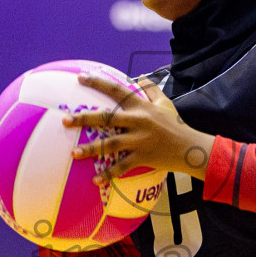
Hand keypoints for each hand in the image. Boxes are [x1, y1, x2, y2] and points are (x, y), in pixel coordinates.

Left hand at [65, 73, 214, 182]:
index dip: (97, 82)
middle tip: (65, 120)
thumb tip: (140, 77)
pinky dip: (109, 174)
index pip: (116, 90)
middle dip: (84, 119)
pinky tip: (95, 179)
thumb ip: (152, 89)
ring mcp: (140, 140)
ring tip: (74, 153)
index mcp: (141, 106)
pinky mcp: (143, 157)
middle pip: (106, 118)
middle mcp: (138, 121)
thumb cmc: (176, 125)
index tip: (79, 77)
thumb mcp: (165, 103)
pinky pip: (122, 167)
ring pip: (110, 144)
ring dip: (91, 149)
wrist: (190, 148)